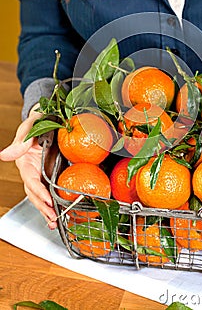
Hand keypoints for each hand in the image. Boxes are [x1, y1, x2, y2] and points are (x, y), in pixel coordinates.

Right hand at [0, 107, 56, 228]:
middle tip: (53, 218)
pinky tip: (58, 213)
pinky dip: (52, 204)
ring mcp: (41, 173)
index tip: (48, 201)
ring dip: (46, 210)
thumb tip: (4, 155)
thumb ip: (21, 141)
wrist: (49, 117)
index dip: (39, 192)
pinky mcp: (50, 174)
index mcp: (25, 161)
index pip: (31, 181)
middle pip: (35, 194)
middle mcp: (32, 170)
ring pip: (41, 196)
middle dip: (43, 207)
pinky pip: (50, 191)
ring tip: (54, 222)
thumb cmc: (39, 120)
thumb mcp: (31, 126)